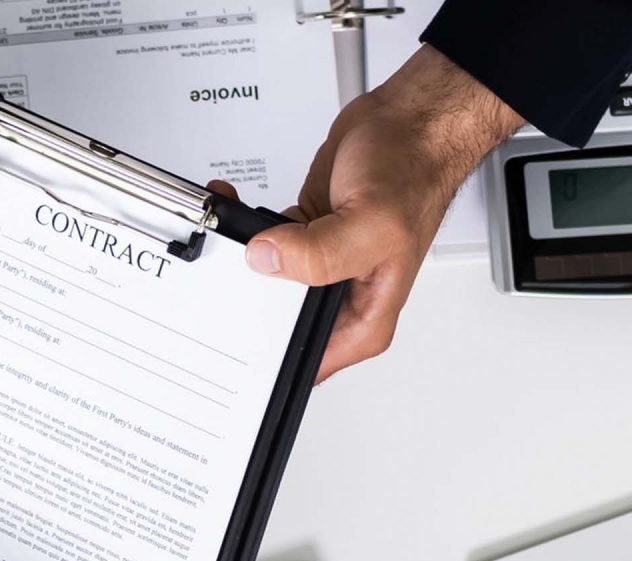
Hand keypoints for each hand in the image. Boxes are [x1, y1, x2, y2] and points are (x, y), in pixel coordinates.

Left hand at [223, 46, 523, 382]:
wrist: (410, 124)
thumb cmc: (414, 172)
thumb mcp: (371, 223)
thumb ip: (317, 253)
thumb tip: (266, 260)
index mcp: (365, 316)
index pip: (310, 364)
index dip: (269, 365)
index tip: (234, 344)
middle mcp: (342, 296)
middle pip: (277, 324)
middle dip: (243, 305)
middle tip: (217, 281)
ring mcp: (321, 265)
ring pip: (264, 282)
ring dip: (238, 262)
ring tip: (223, 236)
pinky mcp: (303, 235)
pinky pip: (262, 245)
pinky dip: (241, 228)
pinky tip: (232, 209)